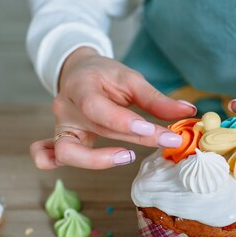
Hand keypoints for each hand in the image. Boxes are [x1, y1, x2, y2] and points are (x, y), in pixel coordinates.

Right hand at [30, 47, 196, 168]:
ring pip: (66, 152)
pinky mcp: (59, 140)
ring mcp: (59, 127)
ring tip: (127, 155)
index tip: (156, 131)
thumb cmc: (105, 76)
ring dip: (97, 160)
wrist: (78, 72)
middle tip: (165, 141)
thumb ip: (158, 99)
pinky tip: (88, 164)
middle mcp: (66, 108)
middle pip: (97, 131)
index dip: (126, 123)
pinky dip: (53, 163)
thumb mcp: (131, 79)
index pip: (99, 109)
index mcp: (81, 86)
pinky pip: (45, 156)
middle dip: (135, 140)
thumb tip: (189, 112)